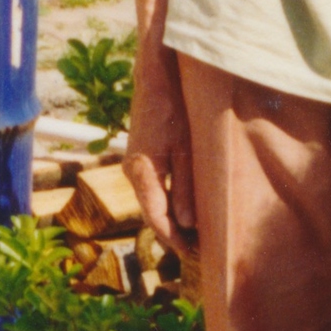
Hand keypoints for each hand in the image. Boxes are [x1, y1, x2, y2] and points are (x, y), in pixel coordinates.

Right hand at [125, 46, 196, 250]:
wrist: (156, 76)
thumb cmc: (175, 107)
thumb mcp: (186, 148)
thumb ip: (186, 185)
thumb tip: (185, 222)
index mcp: (142, 170)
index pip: (156, 216)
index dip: (172, 238)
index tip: (190, 253)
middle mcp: (133, 171)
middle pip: (151, 213)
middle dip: (172, 234)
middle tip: (196, 252)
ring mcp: (134, 165)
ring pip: (152, 202)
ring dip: (169, 220)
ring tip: (194, 237)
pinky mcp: (141, 158)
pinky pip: (153, 189)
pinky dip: (166, 204)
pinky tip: (183, 211)